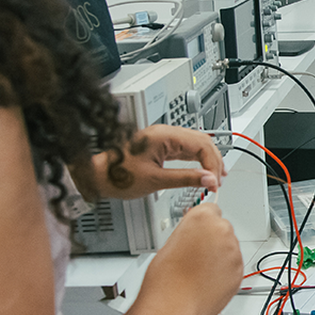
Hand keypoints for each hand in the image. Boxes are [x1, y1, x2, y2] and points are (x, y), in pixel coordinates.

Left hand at [93, 125, 227, 199]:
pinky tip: (203, 170)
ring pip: (196, 144)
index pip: (201, 144)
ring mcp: (163, 138)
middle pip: (202, 141)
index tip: (215, 181)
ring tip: (215, 177)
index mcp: (163, 136)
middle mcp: (165, 133)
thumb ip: (185, 178)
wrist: (96, 176)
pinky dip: (197, 160)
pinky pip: (186, 149)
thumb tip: (208, 179)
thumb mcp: (155, 180)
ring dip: (208, 160)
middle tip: (217, 181)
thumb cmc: (117, 175)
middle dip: (214, 160)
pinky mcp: (161, 146)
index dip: (212, 163)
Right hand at [139, 203, 242, 314]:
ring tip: (199, 271)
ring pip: (229, 248)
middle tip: (195, 254)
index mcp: (202, 218)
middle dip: (212, 239)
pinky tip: (207, 280)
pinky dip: (225, 271)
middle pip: (222, 228)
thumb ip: (189, 232)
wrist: (174, 307)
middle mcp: (222, 231)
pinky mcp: (240, 270)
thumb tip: (194, 233)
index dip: (203, 222)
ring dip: (220, 256)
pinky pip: (234, 266)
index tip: (199, 230)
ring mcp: (233, 251)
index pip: (211, 209)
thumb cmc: (166, 279)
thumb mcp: (170, 242)